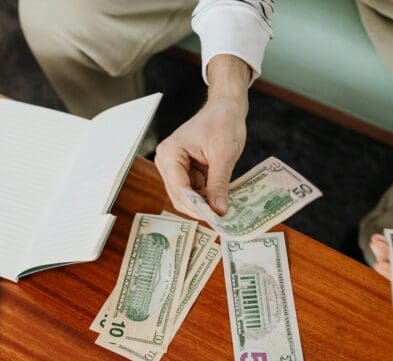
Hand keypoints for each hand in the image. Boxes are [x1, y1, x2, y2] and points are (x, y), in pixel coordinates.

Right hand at [155, 55, 250, 217]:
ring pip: (186, 196)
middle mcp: (166, 161)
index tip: (215, 220)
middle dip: (199, 208)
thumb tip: (219, 211)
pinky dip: (206, 196)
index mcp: (170, 153)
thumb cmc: (223, 123)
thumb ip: (219, 184)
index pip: (180, 188)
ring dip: (204, 204)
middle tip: (221, 221)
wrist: (226, 107)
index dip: (197, 207)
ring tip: (224, 211)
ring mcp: (174, 167)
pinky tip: (220, 200)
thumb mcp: (223, 155)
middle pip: (179, 196)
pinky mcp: (185, 170)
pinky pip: (193, 190)